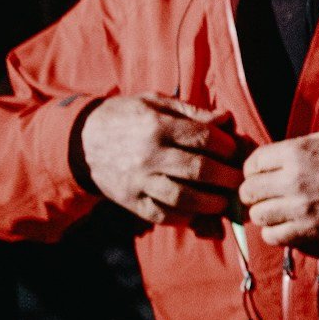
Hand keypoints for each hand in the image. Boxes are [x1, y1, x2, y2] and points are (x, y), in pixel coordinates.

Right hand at [77, 94, 244, 226]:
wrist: (80, 141)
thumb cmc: (125, 117)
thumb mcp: (154, 102)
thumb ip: (191, 111)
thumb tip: (226, 119)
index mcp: (157, 126)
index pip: (204, 139)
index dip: (227, 147)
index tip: (235, 152)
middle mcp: (149, 155)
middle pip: (199, 170)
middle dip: (227, 178)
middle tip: (239, 181)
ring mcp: (138, 180)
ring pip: (183, 198)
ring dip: (210, 204)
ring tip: (223, 202)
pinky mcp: (130, 200)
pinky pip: (162, 215)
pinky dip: (184, 217)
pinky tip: (196, 212)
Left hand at [238, 130, 318, 244]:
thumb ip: (298, 146)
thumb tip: (275, 157)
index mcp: (296, 152)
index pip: (252, 163)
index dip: (254, 169)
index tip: (262, 174)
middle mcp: (293, 179)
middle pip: (248, 190)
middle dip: (254, 192)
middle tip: (266, 194)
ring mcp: (301, 207)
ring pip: (258, 215)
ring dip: (264, 213)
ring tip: (276, 211)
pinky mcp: (311, 229)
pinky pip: (273, 236)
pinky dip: (274, 233)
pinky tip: (285, 226)